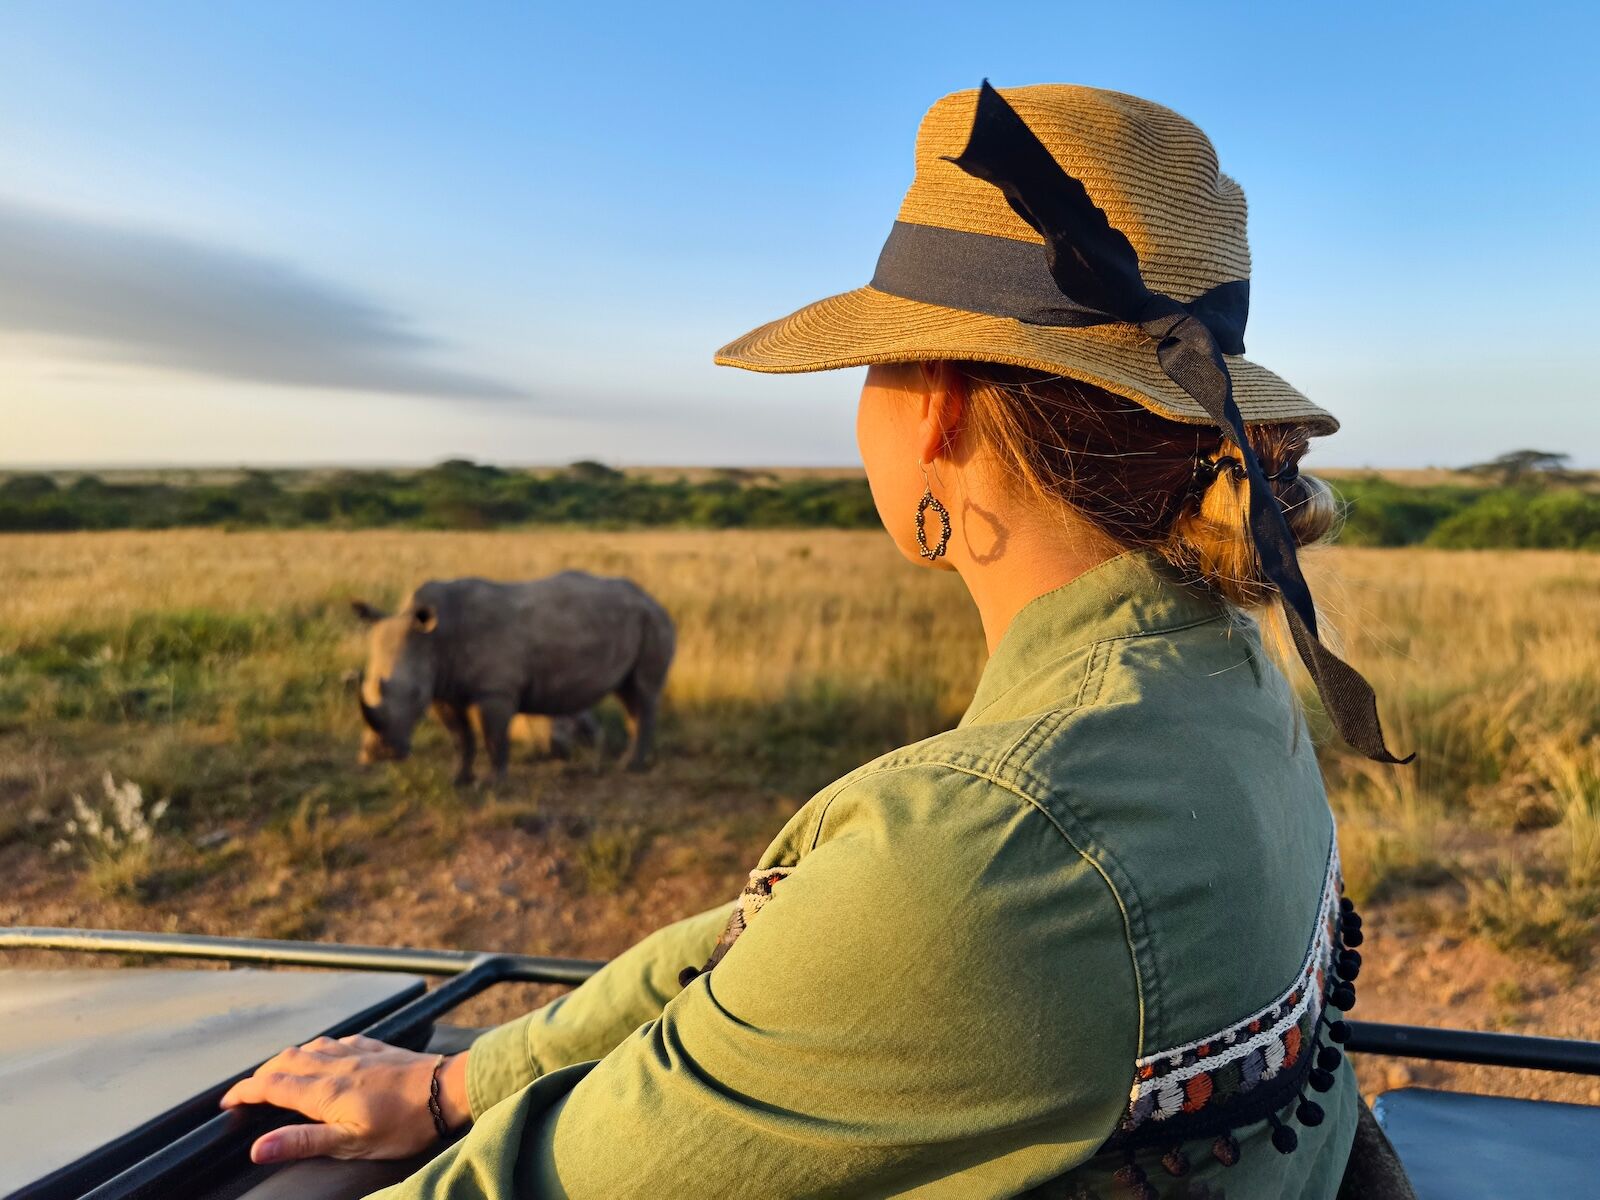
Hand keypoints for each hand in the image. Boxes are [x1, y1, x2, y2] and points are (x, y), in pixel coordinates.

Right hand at [219, 1035, 471, 1163]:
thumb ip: (303, 1142)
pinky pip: (337, 1041)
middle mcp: (336, 1065)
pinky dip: (318, 1048)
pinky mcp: (375, 1047)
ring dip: (287, 1059)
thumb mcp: (352, 1143)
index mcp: (325, 1091)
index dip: (244, 1093)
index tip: (228, 1103)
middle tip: (248, 1093)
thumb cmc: (405, 1123)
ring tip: (279, 1074)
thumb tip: (259, 1148)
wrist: (448, 1090)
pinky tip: (324, 1054)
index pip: (271, 1085)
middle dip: (260, 1075)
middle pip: (285, 1061)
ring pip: (309, 1047)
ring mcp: (357, 1052)